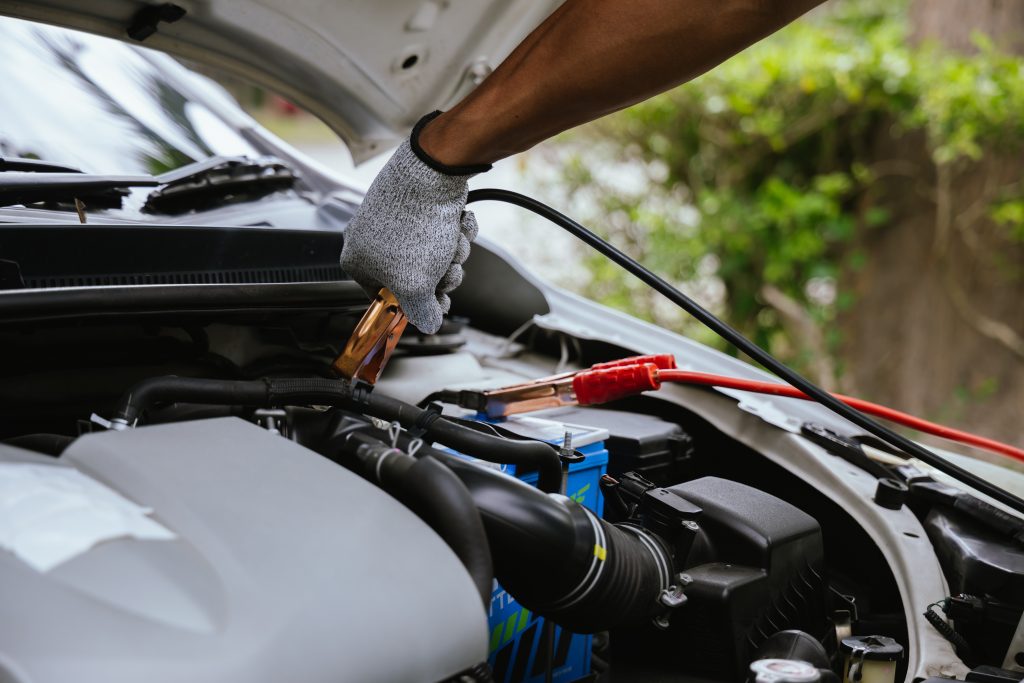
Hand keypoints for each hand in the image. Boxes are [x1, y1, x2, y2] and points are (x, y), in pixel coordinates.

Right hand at [340, 113, 487, 333]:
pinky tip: (457, 222)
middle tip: (448, 268)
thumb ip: (421, 314)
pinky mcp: (415, 205)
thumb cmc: (415, 228)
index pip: (387, 299)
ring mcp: (393, 221)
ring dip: (452, 253)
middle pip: (414, 278)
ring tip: (453, 240)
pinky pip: (438, 232)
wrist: (433, 173)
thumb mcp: (416, 286)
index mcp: (357, 262)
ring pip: (432, 255)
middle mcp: (369, 240)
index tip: (436, 304)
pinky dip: (454, 231)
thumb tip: (428, 325)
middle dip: (441, 275)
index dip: (417, 304)